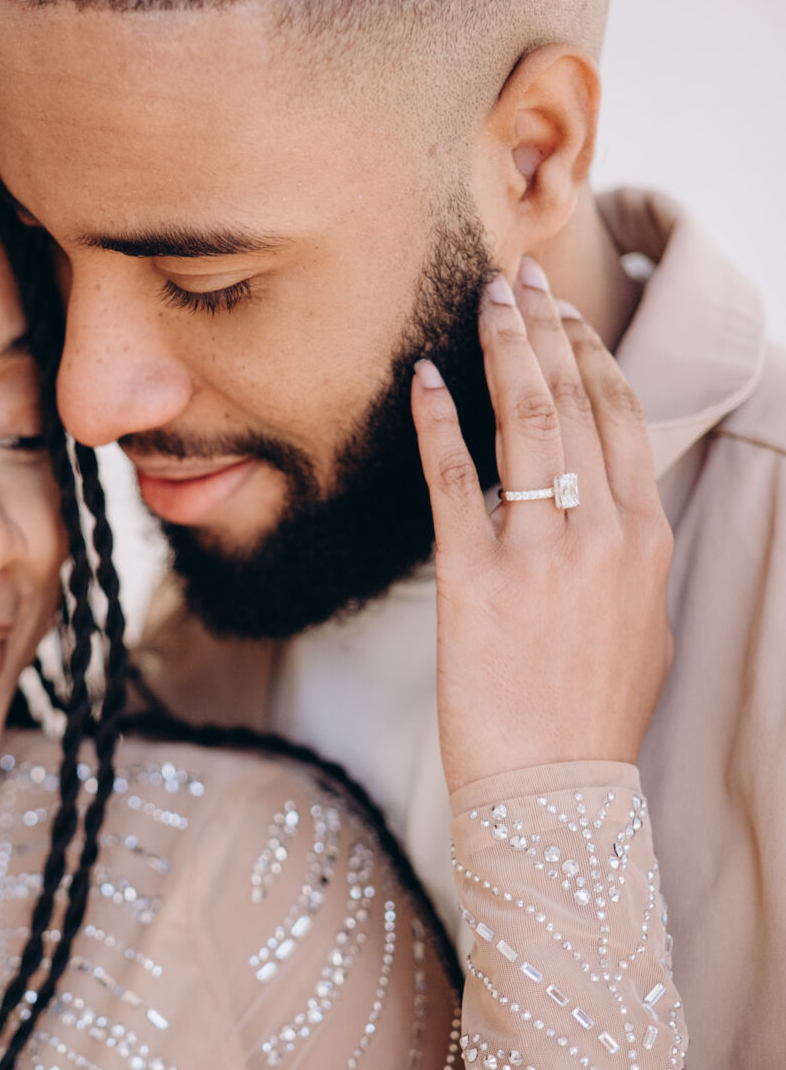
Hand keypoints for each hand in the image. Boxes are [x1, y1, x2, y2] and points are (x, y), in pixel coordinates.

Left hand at [410, 257, 673, 796]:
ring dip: (502, 350)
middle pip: (576, 400)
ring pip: (526, 422)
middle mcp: (601, 534)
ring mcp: (540, 553)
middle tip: (518, 278)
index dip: (590, 352)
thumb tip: (604, 513)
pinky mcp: (475, 579)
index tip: (563, 311)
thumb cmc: (593, 718)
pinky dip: (437, 421)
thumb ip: (624, 558)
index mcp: (646, 539)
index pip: (622, 416)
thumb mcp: (640, 626)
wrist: (554, 792)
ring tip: (484, 301)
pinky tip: (424, 380)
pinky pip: (453, 478)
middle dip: (544, 328)